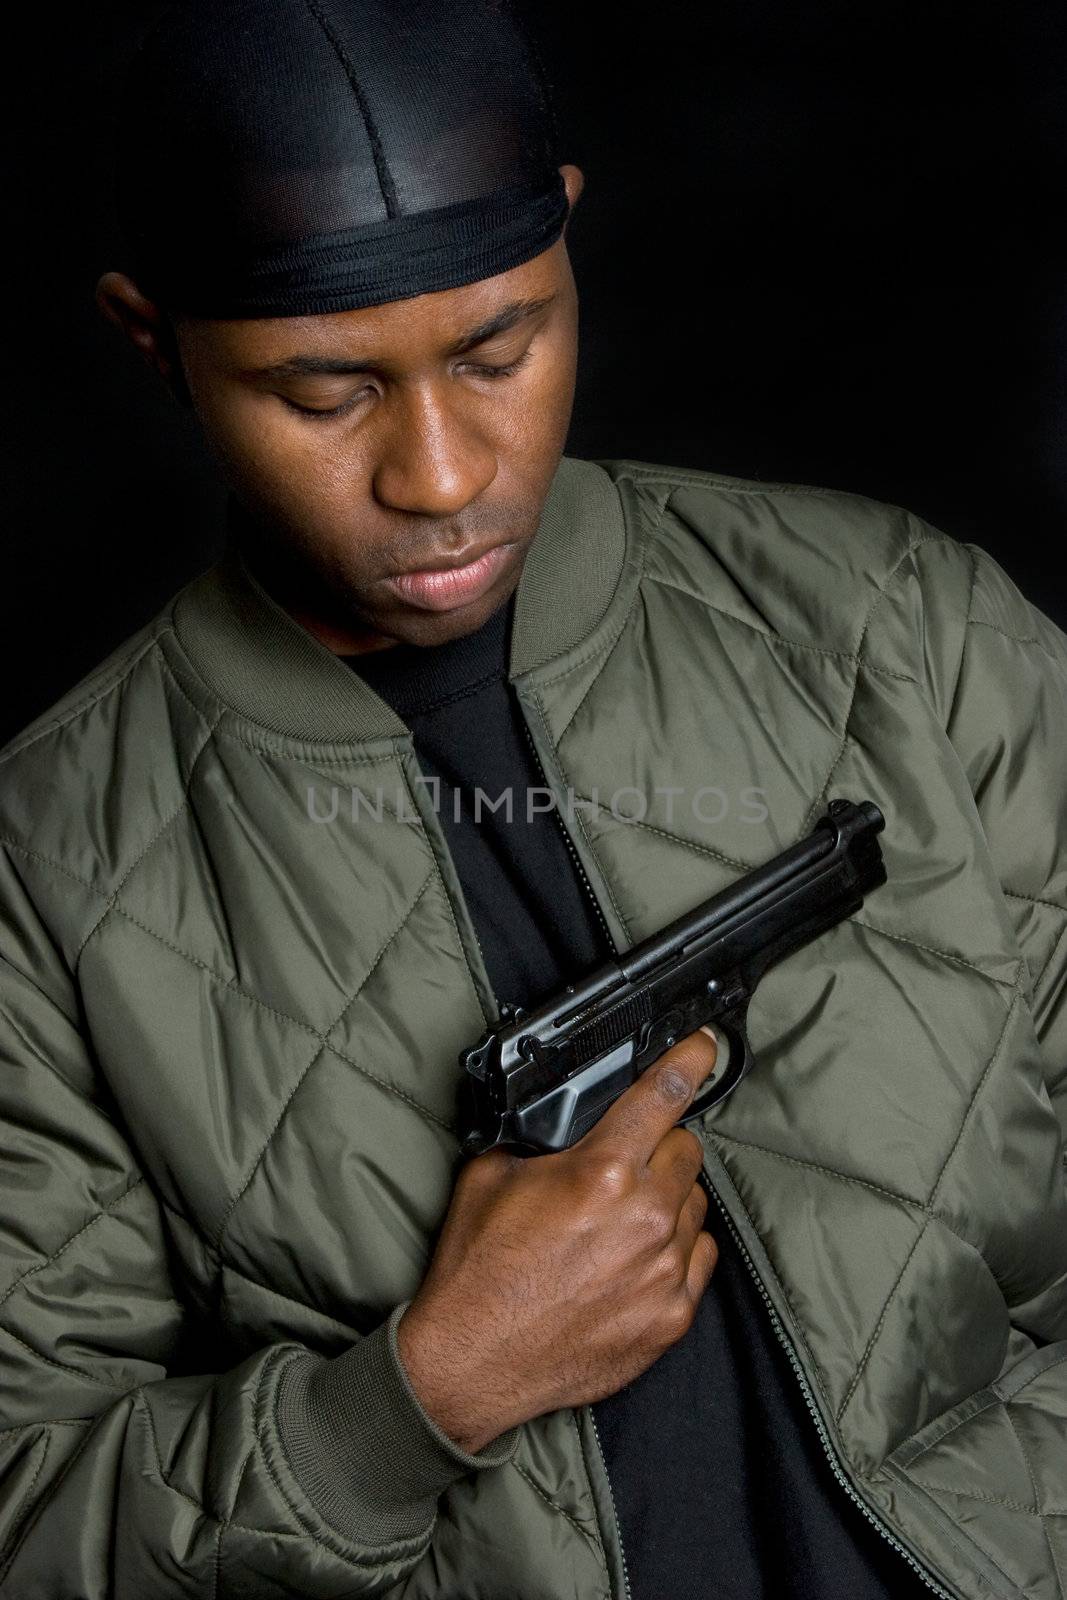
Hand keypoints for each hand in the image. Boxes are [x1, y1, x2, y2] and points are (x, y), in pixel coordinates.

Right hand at [397, 1028, 718, 1452]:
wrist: (472, 1364)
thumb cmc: (477, 1273)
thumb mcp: (490, 1176)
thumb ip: (541, 1138)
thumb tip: (565, 1118)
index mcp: (599, 1173)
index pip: (663, 1097)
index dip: (689, 1062)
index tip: (703, 1047)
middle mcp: (643, 1217)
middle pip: (687, 1150)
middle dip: (659, 1147)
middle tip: (624, 1166)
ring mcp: (663, 1271)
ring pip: (695, 1205)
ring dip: (668, 1201)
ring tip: (622, 1221)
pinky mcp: (671, 1317)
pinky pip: (700, 1258)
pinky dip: (676, 1250)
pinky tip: (636, 1259)